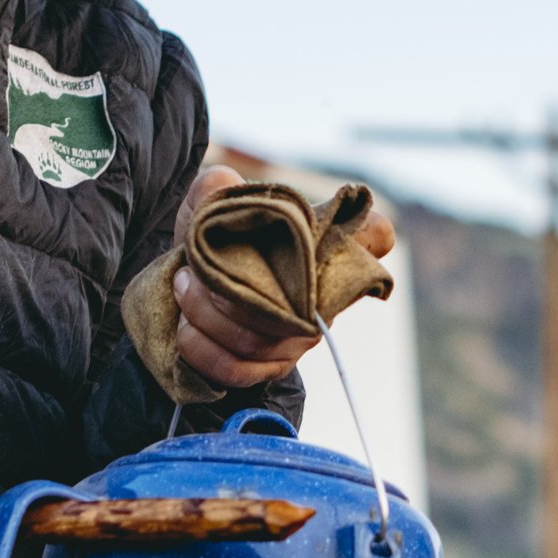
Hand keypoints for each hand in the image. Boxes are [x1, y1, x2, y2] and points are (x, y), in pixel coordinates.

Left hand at [171, 165, 395, 387]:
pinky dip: (203, 348)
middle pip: (288, 300)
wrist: (190, 284)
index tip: (316, 229)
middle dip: (226, 287)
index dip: (365, 233)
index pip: (375, 233)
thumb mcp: (212, 202)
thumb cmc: (216, 238)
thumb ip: (216, 188)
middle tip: (192, 267)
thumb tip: (223, 189)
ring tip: (183, 287)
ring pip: (256, 339)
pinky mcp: (272, 367)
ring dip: (206, 314)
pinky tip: (186, 327)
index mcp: (325, 244)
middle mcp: (326, 294)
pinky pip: (239, 369)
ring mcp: (301, 336)